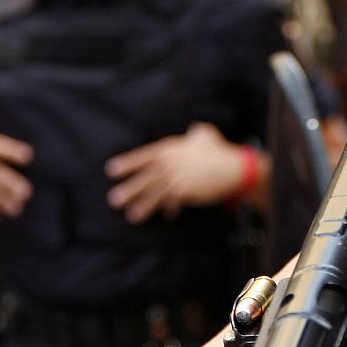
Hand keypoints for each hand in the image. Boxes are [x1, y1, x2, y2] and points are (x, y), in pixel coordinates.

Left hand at [105, 122, 247, 224]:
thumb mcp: (205, 135)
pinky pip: (174, 202)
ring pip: (156, 193)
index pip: (144, 157)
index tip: (112, 170)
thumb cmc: (220, 151)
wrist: (235, 168)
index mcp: (170, 149)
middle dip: (130, 189)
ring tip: (132, 216)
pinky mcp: (187, 191)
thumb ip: (195, 133)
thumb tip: (193, 130)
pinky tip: (167, 216)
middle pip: (146, 178)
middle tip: (114, 199)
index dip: (128, 163)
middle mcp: (171, 163)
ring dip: (143, 206)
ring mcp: (178, 178)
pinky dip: (170, 209)